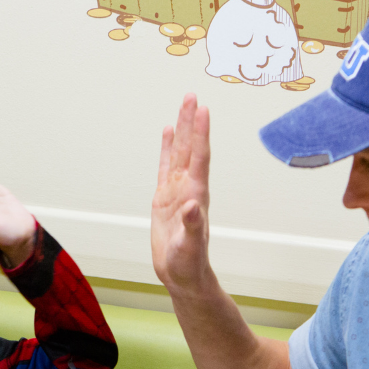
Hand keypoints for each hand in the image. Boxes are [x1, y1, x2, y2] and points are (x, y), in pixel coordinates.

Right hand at [152, 94, 212, 295]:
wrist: (182, 274)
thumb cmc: (189, 264)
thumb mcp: (191, 247)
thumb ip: (194, 227)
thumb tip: (193, 205)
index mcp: (196, 195)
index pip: (200, 158)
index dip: (200, 134)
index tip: (203, 110)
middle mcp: (188, 188)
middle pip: (190, 148)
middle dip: (191, 122)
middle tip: (192, 95)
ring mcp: (177, 190)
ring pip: (178, 152)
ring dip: (181, 129)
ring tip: (184, 103)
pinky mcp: (165, 197)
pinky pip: (165, 166)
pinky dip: (166, 148)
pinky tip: (166, 132)